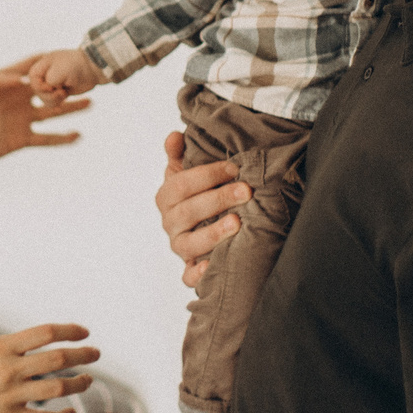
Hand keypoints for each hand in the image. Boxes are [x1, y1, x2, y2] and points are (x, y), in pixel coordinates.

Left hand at [0, 58, 92, 170]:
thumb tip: (19, 78)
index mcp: (1, 82)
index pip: (28, 68)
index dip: (45, 60)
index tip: (65, 53)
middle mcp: (14, 99)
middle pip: (46, 89)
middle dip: (65, 83)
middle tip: (86, 77)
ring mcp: (19, 119)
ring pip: (51, 112)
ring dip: (71, 108)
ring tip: (90, 101)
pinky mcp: (18, 140)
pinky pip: (45, 139)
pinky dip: (61, 138)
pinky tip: (78, 134)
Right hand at [0, 324, 99, 412]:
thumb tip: (11, 351)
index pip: (44, 333)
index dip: (69, 330)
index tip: (84, 332)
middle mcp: (8, 369)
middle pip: (58, 359)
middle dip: (82, 354)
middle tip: (95, 354)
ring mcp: (9, 395)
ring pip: (57, 388)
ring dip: (78, 383)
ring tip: (87, 380)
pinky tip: (70, 412)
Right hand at [24, 48, 101, 97]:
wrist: (91, 68)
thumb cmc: (74, 66)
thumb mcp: (57, 73)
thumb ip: (47, 83)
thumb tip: (49, 91)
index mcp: (41, 66)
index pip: (33, 79)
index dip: (40, 86)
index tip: (51, 87)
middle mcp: (44, 75)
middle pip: (38, 91)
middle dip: (48, 95)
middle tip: (62, 92)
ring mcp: (51, 84)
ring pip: (45, 98)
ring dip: (54, 99)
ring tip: (65, 93)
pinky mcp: (59, 91)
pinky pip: (53, 102)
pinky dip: (58, 101)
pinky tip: (65, 96)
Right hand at [158, 130, 250, 290]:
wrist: (197, 225)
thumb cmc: (196, 195)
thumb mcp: (186, 172)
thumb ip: (179, 154)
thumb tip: (174, 136)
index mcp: (166, 197)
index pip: (182, 184)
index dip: (207, 174)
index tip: (234, 167)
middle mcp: (170, 223)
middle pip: (188, 212)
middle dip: (218, 199)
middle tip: (246, 191)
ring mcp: (179, 247)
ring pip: (188, 244)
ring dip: (213, 234)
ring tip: (237, 224)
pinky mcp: (189, 268)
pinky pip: (188, 277)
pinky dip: (198, 275)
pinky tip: (213, 267)